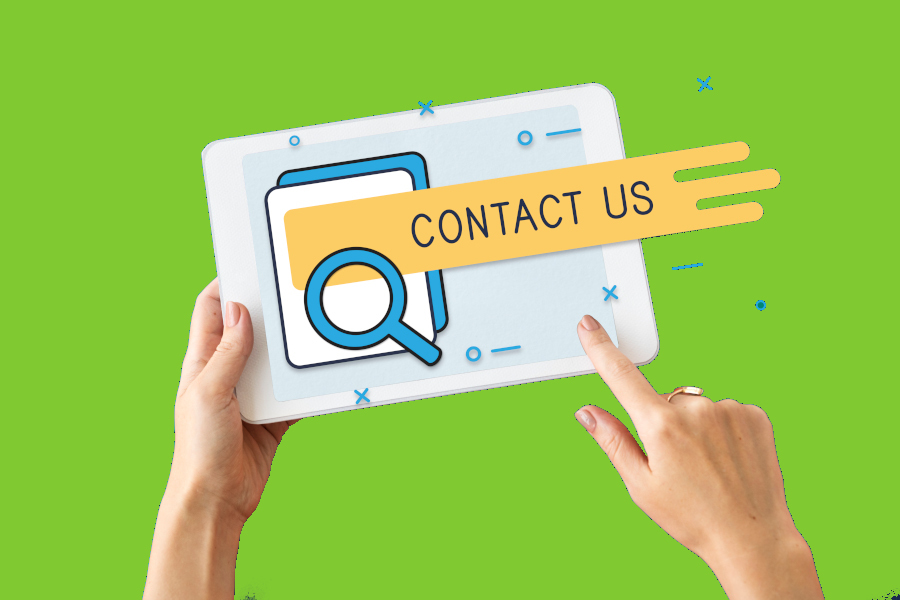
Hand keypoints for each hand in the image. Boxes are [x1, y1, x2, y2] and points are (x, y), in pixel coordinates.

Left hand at [144, 279, 295, 599]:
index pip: (212, 310)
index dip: (227, 286)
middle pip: (251, 330)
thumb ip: (228, 354)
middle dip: (270, 312)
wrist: (216, 499)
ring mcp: (251, 394)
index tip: (251, 267)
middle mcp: (227, 373)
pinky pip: (294, 393)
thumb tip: (242, 312)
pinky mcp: (273, 416)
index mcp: (203, 362)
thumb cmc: (200, 447)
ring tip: (313, 330)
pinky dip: (308, 385)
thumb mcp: (209, 392)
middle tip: (294, 293)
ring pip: (276, 360)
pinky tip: (324, 374)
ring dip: (293, 350)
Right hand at [574, 315, 822, 599]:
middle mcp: (694, 409)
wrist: (752, 538)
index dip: (601, 347)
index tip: (588, 324)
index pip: (621, 375)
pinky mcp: (754, 414)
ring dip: (697, 428)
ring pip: (696, 407)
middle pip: (663, 400)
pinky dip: (723, 431)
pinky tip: (729, 460)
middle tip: (679, 464)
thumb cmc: (692, 518)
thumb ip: (612, 441)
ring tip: (709, 467)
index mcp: (660, 426)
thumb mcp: (640, 485)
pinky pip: (725, 412)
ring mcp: (728, 409)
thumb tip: (587, 411)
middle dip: (663, 423)